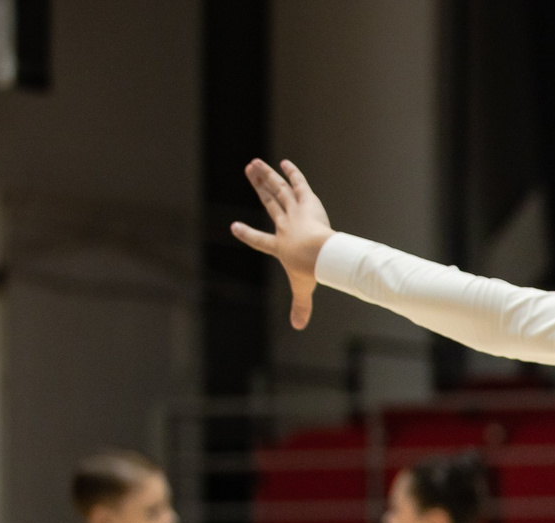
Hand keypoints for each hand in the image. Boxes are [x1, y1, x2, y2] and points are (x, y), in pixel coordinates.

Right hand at [231, 158, 335, 330]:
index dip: (248, 235)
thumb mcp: (303, 290)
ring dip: (267, 176)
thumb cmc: (309, 271)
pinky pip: (299, 184)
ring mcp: (294, 211)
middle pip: (269, 203)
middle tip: (248, 172)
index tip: (235, 228)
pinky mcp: (307, 201)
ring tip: (254, 163)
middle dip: (258, 187)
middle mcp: (283, 225)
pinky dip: (292, 173)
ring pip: (278, 190)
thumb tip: (299, 328)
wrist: (319, 254)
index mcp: (279, 245)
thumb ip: (301, 307)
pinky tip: (284, 163)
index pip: (260, 240)